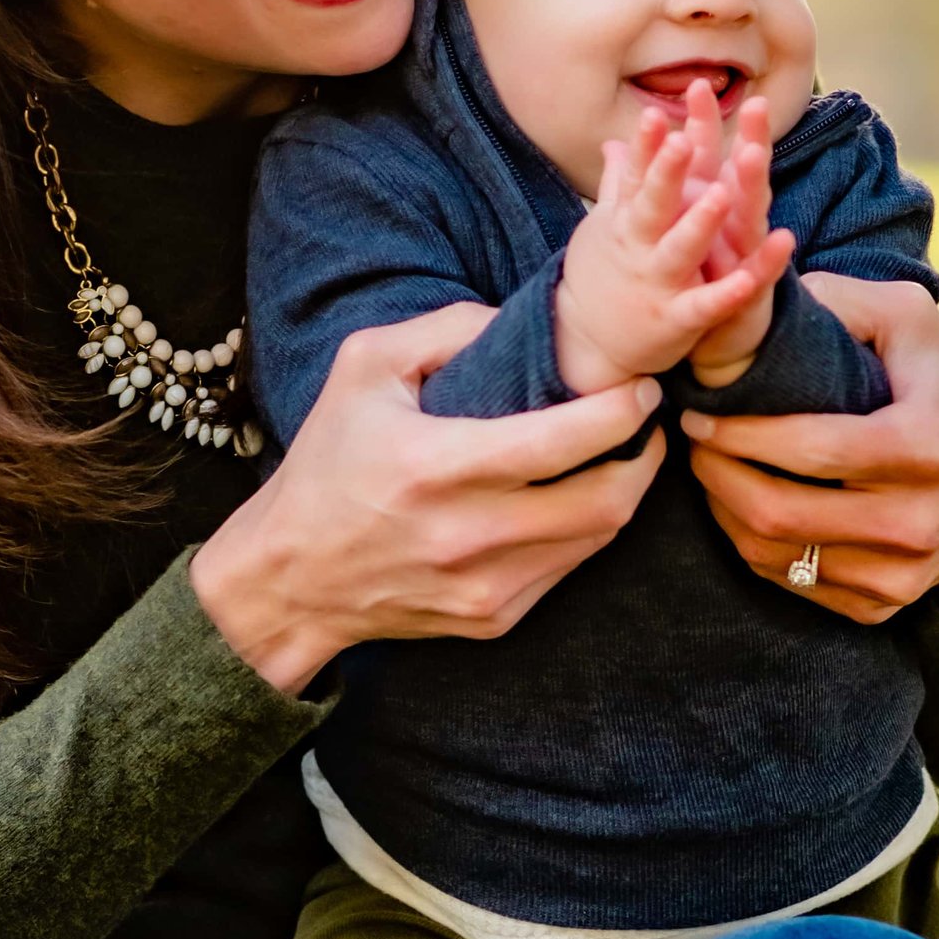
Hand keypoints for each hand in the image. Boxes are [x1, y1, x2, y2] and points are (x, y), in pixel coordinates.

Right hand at [191, 302, 663, 694]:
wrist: (291, 579)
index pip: (567, 440)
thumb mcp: (365, 368)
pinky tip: (573, 499)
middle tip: (647, 422)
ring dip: (624, 492)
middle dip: (645, 456)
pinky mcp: (493, 618)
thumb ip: (448, 327)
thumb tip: (525, 320)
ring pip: (597, 538)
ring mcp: (486, 586)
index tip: (641, 386)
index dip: (624, 410)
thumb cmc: (328, 464)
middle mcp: (469, 534)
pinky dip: (584, 531)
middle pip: (606, 499)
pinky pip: (567, 568)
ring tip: (622, 454)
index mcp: (439, 466)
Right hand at [553, 96, 790, 394]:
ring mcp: (655, 284)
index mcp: (624, 221)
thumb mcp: (605, 227)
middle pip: (653, 205)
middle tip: (683, 142)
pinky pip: (703, 306)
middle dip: (667, 174)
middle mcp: (637, 248)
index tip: (654, 114)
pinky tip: (748, 280)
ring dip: (699, 225)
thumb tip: (616, 142)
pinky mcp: (674, 320)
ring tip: (722, 196)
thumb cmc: (603, 274)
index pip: (634, 176)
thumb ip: (619, 184)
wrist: (585, 344)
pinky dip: (725, 294)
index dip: (644, 146)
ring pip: (679, 251)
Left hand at [680, 273, 938, 625]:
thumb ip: (842, 299)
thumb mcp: (912, 322)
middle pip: (779, 512)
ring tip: (710, 472)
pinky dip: (754, 547)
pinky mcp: (885, 605)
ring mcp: (901, 573)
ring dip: (724, 513)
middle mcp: (914, 520)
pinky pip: (794, 583)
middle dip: (716, 476)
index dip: (739, 434)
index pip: (808, 450)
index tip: (699, 415)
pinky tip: (744, 509)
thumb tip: (765, 295)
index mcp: (922, 447)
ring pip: (775, 555)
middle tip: (694, 445)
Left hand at [687, 93, 779, 389]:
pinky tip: (786, 240)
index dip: (703, 124)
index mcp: (707, 208)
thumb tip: (646, 143)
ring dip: (754, 186)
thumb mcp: (678, 227)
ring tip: (756, 155)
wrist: (715, 342)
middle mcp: (731, 225)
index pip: (706, 159)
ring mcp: (743, 257)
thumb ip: (667, 183)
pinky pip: (758, 275)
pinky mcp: (747, 294)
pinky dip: (769, 261)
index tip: (695, 84)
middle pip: (738, 176)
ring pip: (750, 217)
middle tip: (752, 104)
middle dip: (745, 139)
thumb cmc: (695, 277)